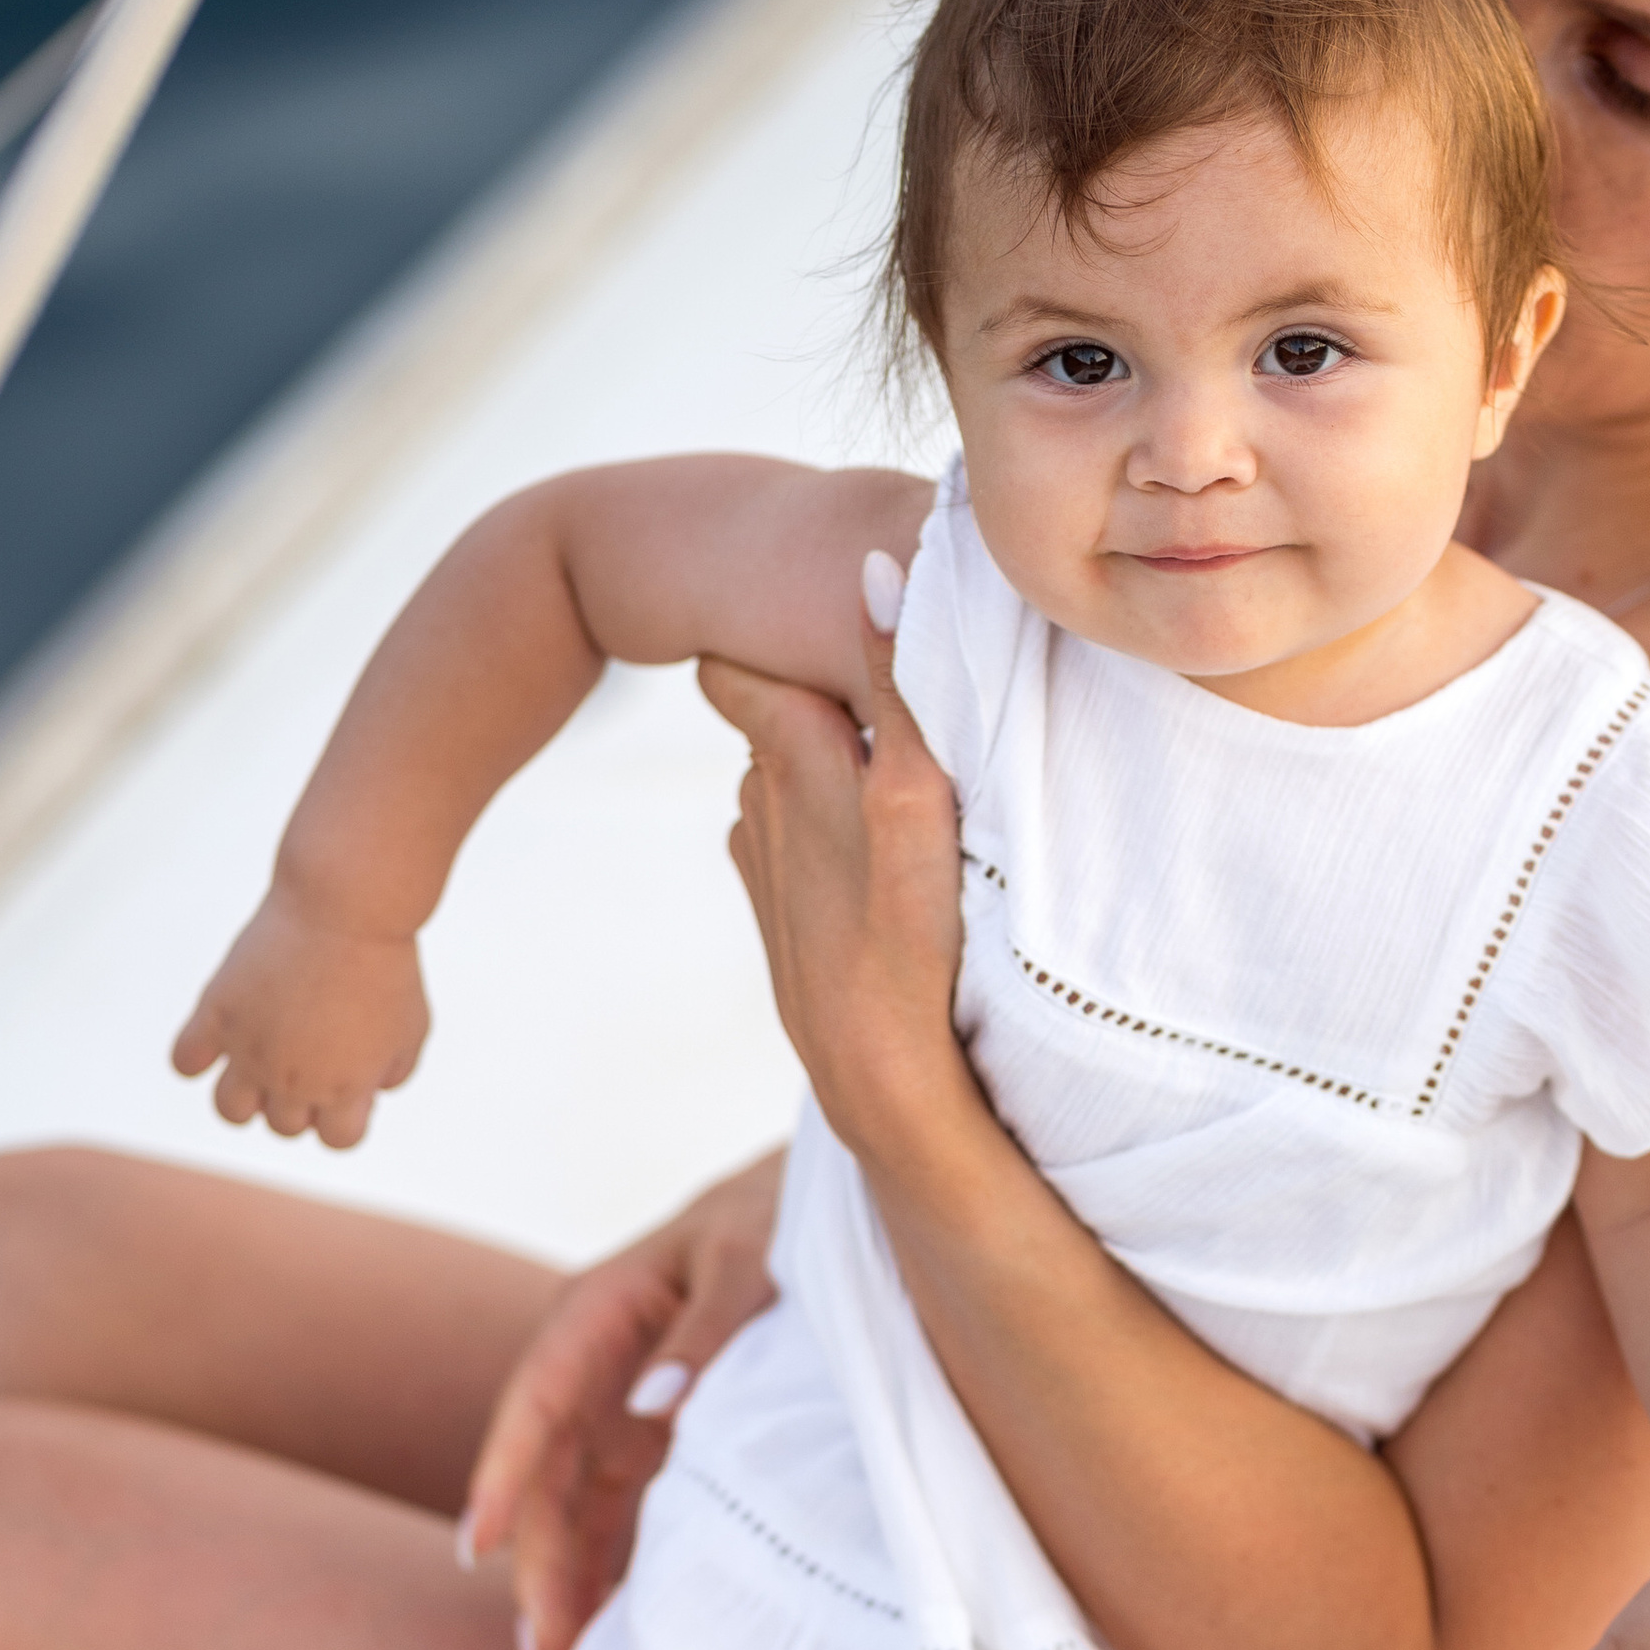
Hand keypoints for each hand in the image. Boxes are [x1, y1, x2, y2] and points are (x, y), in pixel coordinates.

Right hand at [171, 881, 428, 1147]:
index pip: (336, 1141)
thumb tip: (370, 1093)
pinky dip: (195, 1059)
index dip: (344, 1115)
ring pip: (230, 1110)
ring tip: (263, 1057)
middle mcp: (293, 1079)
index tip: (349, 1077)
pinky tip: (219, 1035)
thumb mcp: (413, 1027)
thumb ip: (393, 1071)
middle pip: (284, 1125)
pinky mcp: (217, 1012)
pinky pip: (185, 1062)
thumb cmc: (386, 964)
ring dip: (247, 1095)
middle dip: (300, 1097)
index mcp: (345, 1089)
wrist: (345, 906)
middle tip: (312, 1049)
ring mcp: (251, 1049)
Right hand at [459, 1156, 785, 1649]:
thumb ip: (706, 1335)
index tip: (477, 1549)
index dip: (500, 1477)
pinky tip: (607, 1629)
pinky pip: (620, 1509)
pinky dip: (611, 1564)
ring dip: (564, 1579)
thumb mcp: (749, 1263)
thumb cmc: (775, 1222)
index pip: (534, 1405)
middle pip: (547, 1477)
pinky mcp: (656, 1436)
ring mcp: (622, 1406)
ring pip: (575, 1505)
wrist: (818, 1207)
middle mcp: (593, 1367)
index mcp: (596, 1313)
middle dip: (536, 1564)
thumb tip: (653, 1411)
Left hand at [700, 580, 979, 1175]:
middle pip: (774, 708)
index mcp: (783, 754)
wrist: (881, 1081)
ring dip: (832, 762)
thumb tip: (878, 568)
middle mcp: (756, 797)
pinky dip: (835, 826)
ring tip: (900, 771)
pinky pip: (805, 835)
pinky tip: (886, 853)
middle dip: (815, 691)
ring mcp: (763, 858)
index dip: (771, 631)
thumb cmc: (908, 937)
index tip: (817, 619)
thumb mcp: (912, 795)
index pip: (738, 657)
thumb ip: (896, 682)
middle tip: (891, 688)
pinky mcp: (781, 910)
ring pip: (792, 774)